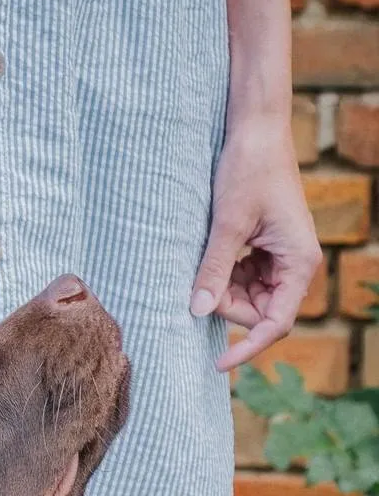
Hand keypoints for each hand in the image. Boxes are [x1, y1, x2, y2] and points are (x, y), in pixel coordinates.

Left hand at [189, 111, 321, 371]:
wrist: (255, 131)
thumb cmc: (248, 169)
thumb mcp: (227, 223)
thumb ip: (214, 270)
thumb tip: (196, 311)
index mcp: (298, 262)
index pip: (275, 323)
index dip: (247, 347)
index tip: (218, 365)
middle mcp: (295, 264)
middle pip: (258, 313)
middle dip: (227, 308)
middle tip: (200, 285)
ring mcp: (280, 258)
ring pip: (248, 298)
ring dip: (222, 291)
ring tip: (206, 260)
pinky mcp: (264, 249)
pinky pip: (243, 279)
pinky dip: (222, 276)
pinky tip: (210, 256)